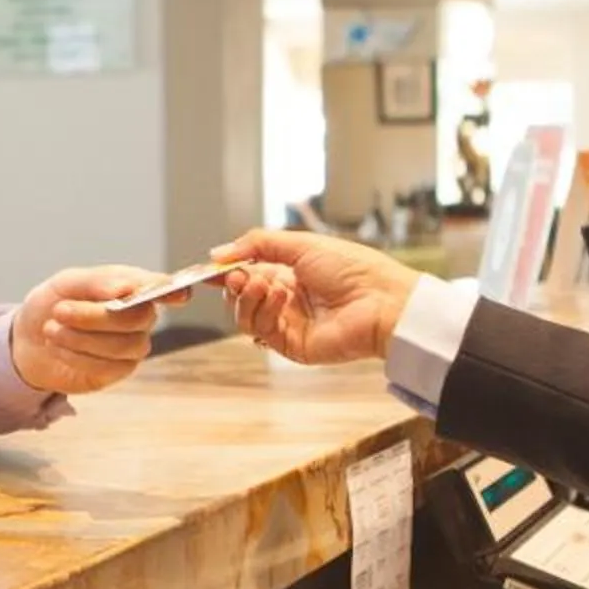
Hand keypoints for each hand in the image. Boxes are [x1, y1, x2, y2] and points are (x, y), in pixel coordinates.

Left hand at [9, 265, 179, 394]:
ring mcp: (132, 345)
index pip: (161, 288)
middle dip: (96, 316)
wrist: (30, 340)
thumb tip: (122, 289)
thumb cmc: (53, 304)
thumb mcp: (66, 283)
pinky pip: (107, 367)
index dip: (173, 291)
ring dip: (81, 338)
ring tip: (51, 329)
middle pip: (139, 318)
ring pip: (123, 345)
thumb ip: (95, 282)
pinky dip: (76, 356)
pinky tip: (57, 347)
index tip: (180, 294)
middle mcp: (140, 316)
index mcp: (132, 286)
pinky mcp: (118, 371)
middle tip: (60, 310)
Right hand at [210, 229, 424, 365]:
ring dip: (246, 297)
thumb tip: (218, 253)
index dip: (226, 271)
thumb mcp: (301, 244)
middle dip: (234, 283)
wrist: (380, 300)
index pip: (247, 273)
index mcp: (290, 273)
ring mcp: (288, 323)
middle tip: (239, 274)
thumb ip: (258, 244)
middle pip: (240, 296)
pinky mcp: (291, 345)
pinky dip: (262, 310)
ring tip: (263, 283)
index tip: (208, 267)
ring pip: (244, 316)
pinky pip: (260, 331)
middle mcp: (286, 299)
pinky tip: (280, 296)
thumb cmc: (352, 268)